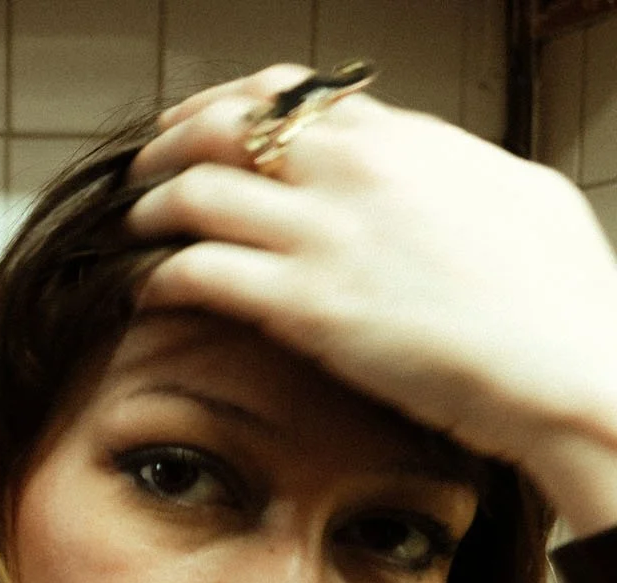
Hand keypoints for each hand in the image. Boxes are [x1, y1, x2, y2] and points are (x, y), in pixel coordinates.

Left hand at [127, 65, 616, 534]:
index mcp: (404, 141)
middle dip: (166, 149)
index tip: (191, 125)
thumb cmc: (560, 298)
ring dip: (147, 214)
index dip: (223, 107)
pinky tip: (145, 292)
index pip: (288, 95)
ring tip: (129, 235)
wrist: (574, 368)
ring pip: (191, 195)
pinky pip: (194, 272)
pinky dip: (155, 278)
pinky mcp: (304, 305)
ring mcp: (324, 236)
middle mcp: (355, 173)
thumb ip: (450, 174)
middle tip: (140, 178)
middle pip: (221, 130)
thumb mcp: (513, 197)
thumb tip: (432, 170)